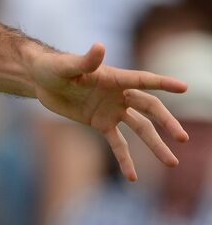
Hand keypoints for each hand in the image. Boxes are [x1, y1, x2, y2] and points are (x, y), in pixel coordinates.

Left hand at [31, 42, 188, 180]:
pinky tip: (132, 177)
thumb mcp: (65, 66)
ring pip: (140, 129)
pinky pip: (117, 143)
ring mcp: (112, 110)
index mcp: (114, 78)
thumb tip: (100, 47)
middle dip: (166, 123)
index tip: (184, 87)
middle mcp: (119, 94)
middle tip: (183, 138)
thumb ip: (85, 61)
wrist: (40, 80)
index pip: (143, 80)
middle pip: (149, 109)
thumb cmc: (52, 67)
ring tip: (172, 163)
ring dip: (155, 145)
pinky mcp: (100, 123)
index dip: (163, 84)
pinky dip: (125, 159)